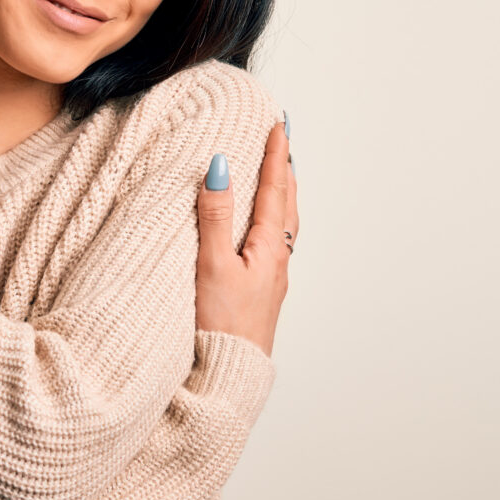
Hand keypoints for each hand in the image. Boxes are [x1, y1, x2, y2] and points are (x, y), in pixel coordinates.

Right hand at [194, 120, 296, 357]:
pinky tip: (262, 229)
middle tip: (283, 141)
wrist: (231, 373)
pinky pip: (275, 242)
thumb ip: (215, 216)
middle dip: (284, 169)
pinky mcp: (263, 291)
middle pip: (286, 203)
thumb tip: (221, 168)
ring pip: (283, 224)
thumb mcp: (212, 265)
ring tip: (278, 176)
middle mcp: (278, 259)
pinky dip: (273, 220)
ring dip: (281, 194)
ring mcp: (273, 277)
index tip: (279, 125)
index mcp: (269, 247)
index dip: (275, 155)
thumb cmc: (221, 325)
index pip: (274, 189)